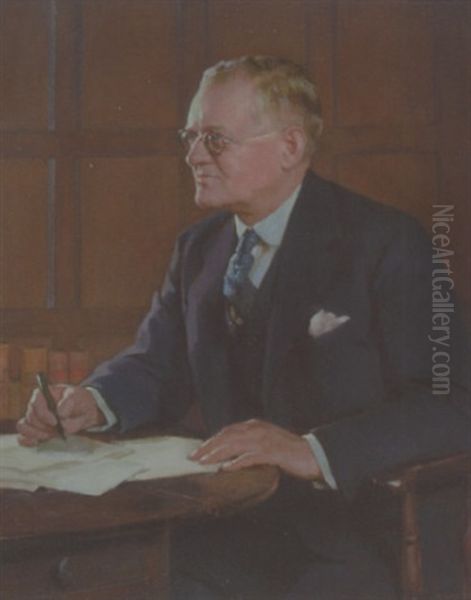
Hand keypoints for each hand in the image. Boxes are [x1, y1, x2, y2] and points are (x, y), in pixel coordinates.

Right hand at [16, 386, 105, 445]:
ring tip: (50, 435)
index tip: (55, 422)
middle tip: (57, 430)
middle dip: (44, 426)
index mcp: (44, 393)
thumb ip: (69, 403)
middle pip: (31, 417)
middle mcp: (36, 405)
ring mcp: (34, 418)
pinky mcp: (35, 430)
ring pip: (24, 427)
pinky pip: (23, 437)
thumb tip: (60, 413)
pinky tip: (37, 442)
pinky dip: (28, 441)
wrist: (85, 411)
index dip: (44, 414)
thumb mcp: (78, 397)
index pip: (36, 403)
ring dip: (37, 434)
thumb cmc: (79, 400)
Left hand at [190, 419, 321, 480]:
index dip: (210, 441)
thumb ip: (248, 444)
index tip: (197, 451)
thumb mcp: (265, 441)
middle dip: (208, 447)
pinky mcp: (272, 453)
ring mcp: (264, 440)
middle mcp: (257, 429)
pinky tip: (225, 469)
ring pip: (234, 445)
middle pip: (226, 436)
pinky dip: (236, 462)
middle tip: (193, 458)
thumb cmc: (287, 451)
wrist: (311, 454)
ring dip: (216, 454)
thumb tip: (227, 454)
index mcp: (254, 425)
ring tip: (203, 463)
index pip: (227, 432)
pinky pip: (250, 457)